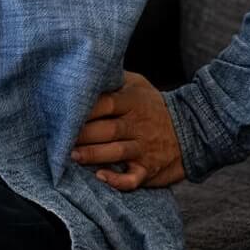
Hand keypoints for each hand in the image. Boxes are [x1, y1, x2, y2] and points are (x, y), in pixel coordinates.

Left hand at [69, 70, 185, 190]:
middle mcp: (138, 125)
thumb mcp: (138, 85)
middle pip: (107, 129)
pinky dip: (117, 181)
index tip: (63, 112)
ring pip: (116, 152)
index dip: (85, 109)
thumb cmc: (153, 106)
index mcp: (133, 102)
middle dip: (82, 135)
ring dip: (93, 155)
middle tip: (58, 138)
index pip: (106, 104)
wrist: (191, 129)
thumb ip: (114, 78)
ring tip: (71, 156)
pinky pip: (132, 178)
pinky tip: (100, 177)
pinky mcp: (148, 169)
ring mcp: (143, 148)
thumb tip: (86, 68)